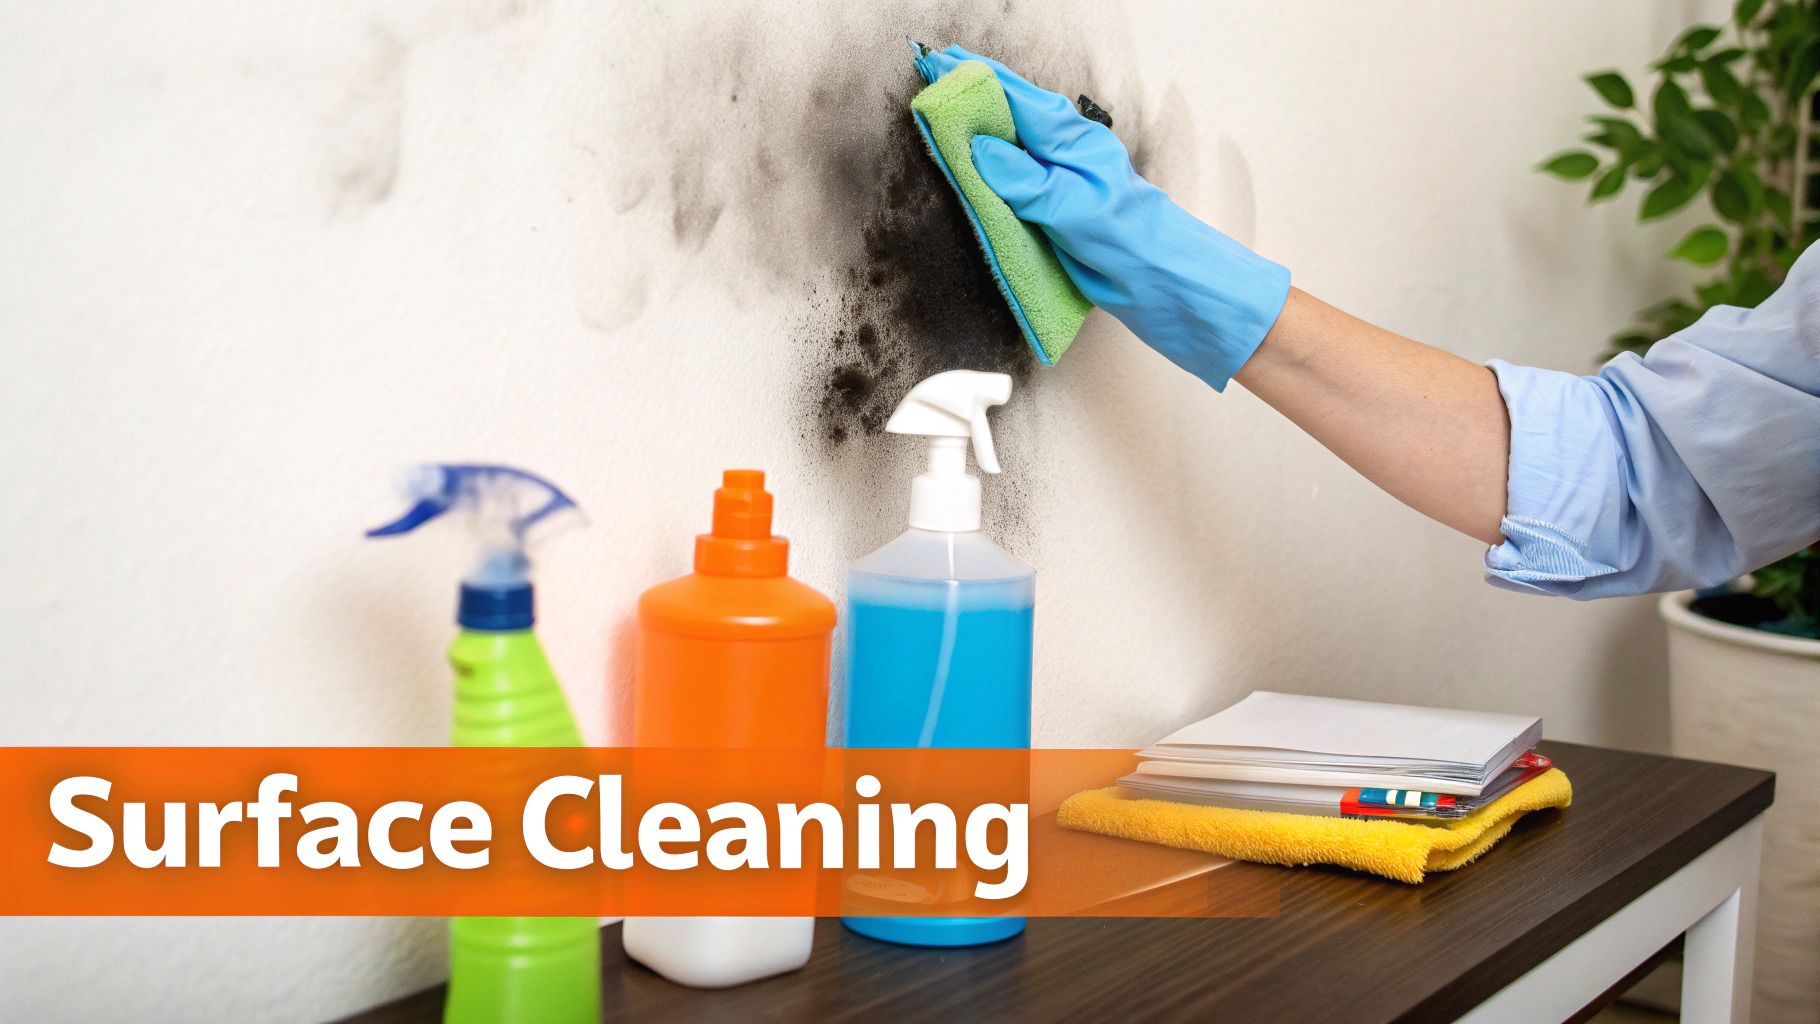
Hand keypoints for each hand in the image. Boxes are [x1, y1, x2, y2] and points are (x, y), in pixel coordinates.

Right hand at [917, 45, 1290, 390]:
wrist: (1167, 284)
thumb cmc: (1131, 243)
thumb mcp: (1070, 208)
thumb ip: (1023, 178)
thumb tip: (981, 147)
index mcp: (1072, 141)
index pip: (1013, 98)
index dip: (975, 79)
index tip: (938, 63)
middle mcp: (1068, 152)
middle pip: (1014, 108)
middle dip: (976, 89)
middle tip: (936, 71)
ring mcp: (1067, 177)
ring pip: (1018, 136)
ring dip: (984, 118)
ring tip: (951, 104)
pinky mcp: (1065, 204)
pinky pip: (1021, 170)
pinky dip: (996, 155)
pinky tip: (982, 157)